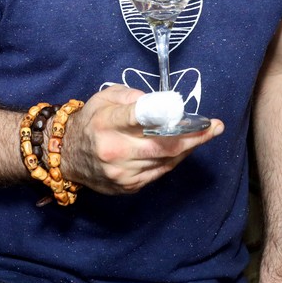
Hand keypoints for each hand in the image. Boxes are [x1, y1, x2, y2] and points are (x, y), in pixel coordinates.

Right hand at [61, 85, 222, 193]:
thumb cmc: (90, 121)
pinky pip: (159, 172)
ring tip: (204, 135)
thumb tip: (161, 103)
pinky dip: (174, 160)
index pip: (140, 117)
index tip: (191, 114)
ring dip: (188, 148)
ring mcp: (122, 173)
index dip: (169, 115)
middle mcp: (114, 151)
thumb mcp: (104, 98)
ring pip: (165, 161)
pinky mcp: (128, 186)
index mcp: (106, 124)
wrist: (66, 156)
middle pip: (163, 145)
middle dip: (193, 137)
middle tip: (214, 127)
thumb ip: (131, 96)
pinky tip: (183, 149)